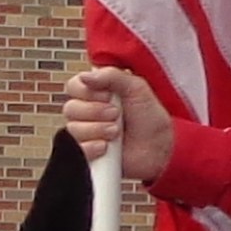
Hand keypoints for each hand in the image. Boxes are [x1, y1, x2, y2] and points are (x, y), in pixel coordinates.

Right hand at [58, 64, 174, 185]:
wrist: (159, 149)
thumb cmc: (150, 119)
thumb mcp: (137, 88)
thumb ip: (112, 76)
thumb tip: (85, 76)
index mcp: (96, 93)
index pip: (74, 86)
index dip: (88, 91)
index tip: (108, 95)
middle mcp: (87, 112)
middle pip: (70, 108)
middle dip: (95, 112)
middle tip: (116, 115)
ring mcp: (86, 134)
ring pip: (73, 128)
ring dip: (97, 130)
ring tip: (116, 134)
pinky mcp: (86, 154)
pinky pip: (75, 150)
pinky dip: (91, 148)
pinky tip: (106, 148)